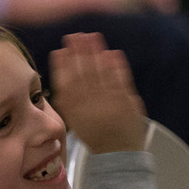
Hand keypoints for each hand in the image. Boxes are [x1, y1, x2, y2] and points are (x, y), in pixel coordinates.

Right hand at [50, 32, 147, 152]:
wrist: (116, 153)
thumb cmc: (94, 131)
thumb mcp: (73, 116)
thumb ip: (67, 94)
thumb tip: (62, 66)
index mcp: (73, 109)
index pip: (66, 82)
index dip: (63, 64)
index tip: (62, 48)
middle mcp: (89, 104)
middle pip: (83, 73)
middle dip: (79, 51)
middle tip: (77, 35)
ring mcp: (109, 102)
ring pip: (100, 72)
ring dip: (96, 52)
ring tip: (92, 36)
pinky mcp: (126, 101)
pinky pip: (120, 79)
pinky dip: (116, 65)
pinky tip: (112, 52)